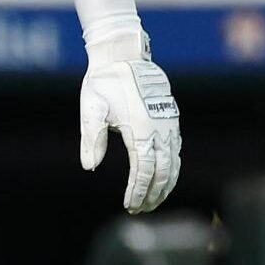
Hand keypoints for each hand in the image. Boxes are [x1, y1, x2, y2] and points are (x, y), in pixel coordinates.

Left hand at [79, 36, 181, 212]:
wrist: (123, 55)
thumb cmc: (104, 82)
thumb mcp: (92, 109)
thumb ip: (91, 138)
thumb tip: (89, 166)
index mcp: (140, 130)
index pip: (143, 171)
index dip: (138, 191)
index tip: (130, 206)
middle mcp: (160, 130)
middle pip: (162, 172)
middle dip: (153, 194)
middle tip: (141, 209)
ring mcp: (169, 124)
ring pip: (174, 164)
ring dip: (165, 185)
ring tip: (153, 201)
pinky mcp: (171, 118)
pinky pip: (176, 151)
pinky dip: (172, 168)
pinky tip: (165, 177)